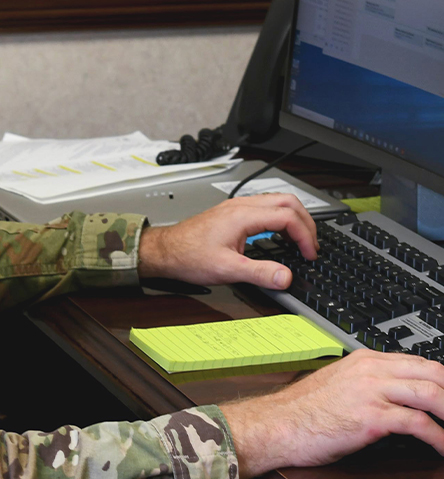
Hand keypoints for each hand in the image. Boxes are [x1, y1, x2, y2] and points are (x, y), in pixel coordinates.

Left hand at [137, 193, 317, 287]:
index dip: (305, 235)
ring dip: (294, 219)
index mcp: (242, 215)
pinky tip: (281, 237)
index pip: (287, 216)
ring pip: (277, 202)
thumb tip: (285, 278)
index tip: (309, 255)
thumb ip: (259, 273)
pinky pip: (266, 208)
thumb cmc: (188, 256)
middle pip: (287, 201)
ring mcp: (237, 207)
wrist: (166, 251)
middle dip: (306, 222)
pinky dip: (281, 220)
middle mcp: (241, 206)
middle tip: (311, 246)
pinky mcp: (233, 213)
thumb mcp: (226, 270)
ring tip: (301, 243)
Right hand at [221, 349, 443, 476]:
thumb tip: (396, 397)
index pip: (419, 361)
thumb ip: (368, 383)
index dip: (443, 380)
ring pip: (431, 392)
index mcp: (365, 359)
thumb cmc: (305, 410)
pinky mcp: (371, 416)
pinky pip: (418, 424)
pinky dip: (439, 438)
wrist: (280, 423)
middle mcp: (371, 369)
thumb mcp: (340, 385)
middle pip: (432, 372)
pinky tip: (443, 449)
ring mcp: (371, 390)